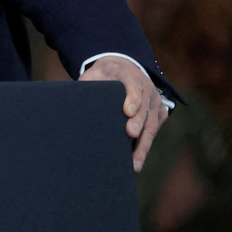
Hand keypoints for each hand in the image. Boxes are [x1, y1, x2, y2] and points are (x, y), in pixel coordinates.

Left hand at [79, 55, 168, 172]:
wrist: (122, 69)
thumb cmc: (103, 76)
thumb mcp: (93, 74)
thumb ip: (86, 84)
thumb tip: (71, 105)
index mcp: (128, 74)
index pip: (133, 85)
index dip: (132, 98)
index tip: (127, 111)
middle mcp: (146, 87)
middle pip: (145, 107)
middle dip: (138, 122)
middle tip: (130, 134)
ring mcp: (154, 101)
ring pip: (152, 123)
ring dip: (144, 143)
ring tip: (135, 162)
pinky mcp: (159, 113)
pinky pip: (154, 130)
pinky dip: (146, 145)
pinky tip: (137, 160)